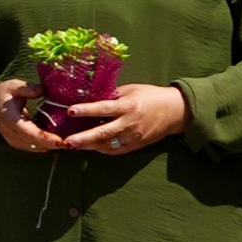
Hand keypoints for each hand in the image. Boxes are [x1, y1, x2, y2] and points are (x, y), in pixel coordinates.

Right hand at [0, 78, 67, 158]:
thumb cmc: (3, 94)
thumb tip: (44, 90)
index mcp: (10, 118)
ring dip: (50, 147)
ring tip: (67, 142)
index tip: (60, 140)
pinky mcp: (17, 143)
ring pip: (34, 148)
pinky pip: (33, 147)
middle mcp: (10, 132)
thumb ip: (28, 89)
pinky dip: (45, 146)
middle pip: (33, 143)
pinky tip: (57, 142)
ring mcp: (13, 139)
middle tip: (71, 142)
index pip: (28, 132)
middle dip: (52, 145)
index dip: (44, 138)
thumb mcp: (14, 86)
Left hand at [56, 81, 188, 155]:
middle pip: (104, 133)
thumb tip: (89, 97)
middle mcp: (130, 123)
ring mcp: (133, 137)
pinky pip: (115, 151)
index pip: (104, 108)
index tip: (70, 111)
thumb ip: (111, 96)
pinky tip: (90, 147)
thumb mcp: (130, 90)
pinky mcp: (136, 146)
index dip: (87, 110)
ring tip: (72, 145)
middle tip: (67, 141)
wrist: (174, 111)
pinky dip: (101, 150)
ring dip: (89, 146)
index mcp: (128, 106)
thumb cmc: (150, 96)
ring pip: (108, 145)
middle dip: (84, 138)